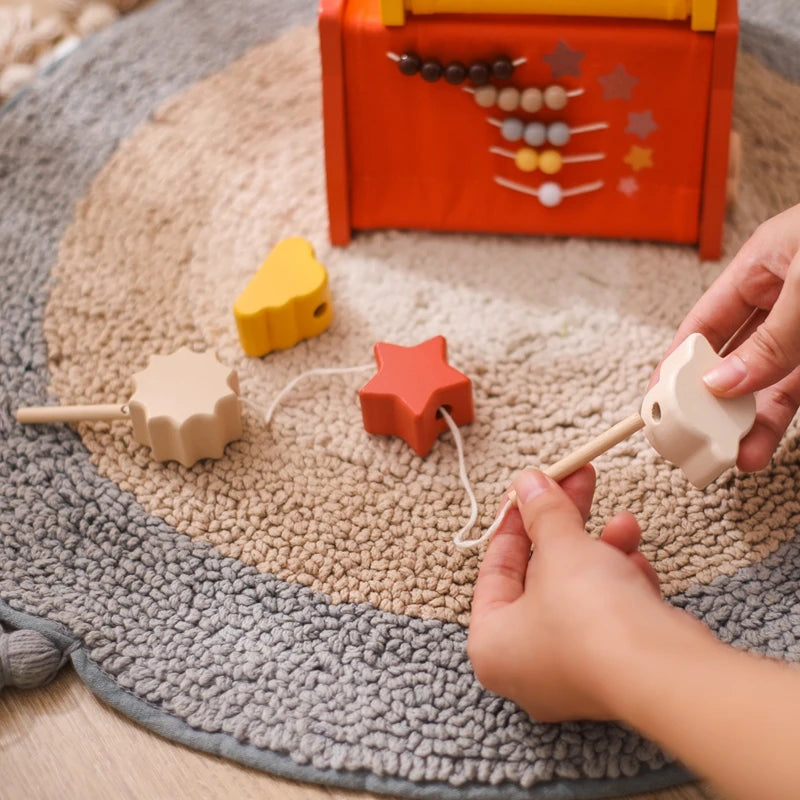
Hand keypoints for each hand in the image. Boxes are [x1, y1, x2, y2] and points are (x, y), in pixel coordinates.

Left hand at [468, 466, 684, 721]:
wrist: (663, 672)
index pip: (496, 570)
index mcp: (492, 644)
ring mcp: (576, 672)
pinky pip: (613, 615)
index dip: (514, 521)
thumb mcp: (559, 548)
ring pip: (581, 592)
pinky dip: (624, 582)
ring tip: (624, 522)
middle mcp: (528, 665)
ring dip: (602, 549)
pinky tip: (638, 561)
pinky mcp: (619, 671)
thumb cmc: (589, 617)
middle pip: (541, 575)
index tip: (530, 488)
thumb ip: (542, 512)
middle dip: (564, 524)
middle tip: (577, 480)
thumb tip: (529, 482)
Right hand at [667, 204, 799, 469]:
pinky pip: (798, 391)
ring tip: (733, 455)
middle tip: (694, 438)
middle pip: (733, 359)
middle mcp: (785, 300)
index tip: (659, 399)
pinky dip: (779, 419)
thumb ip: (772, 340)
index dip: (679, 361)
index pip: (706, 322)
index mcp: (765, 265)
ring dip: (748, 420)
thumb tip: (723, 383)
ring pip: (767, 383)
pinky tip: (763, 443)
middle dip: (712, 400)